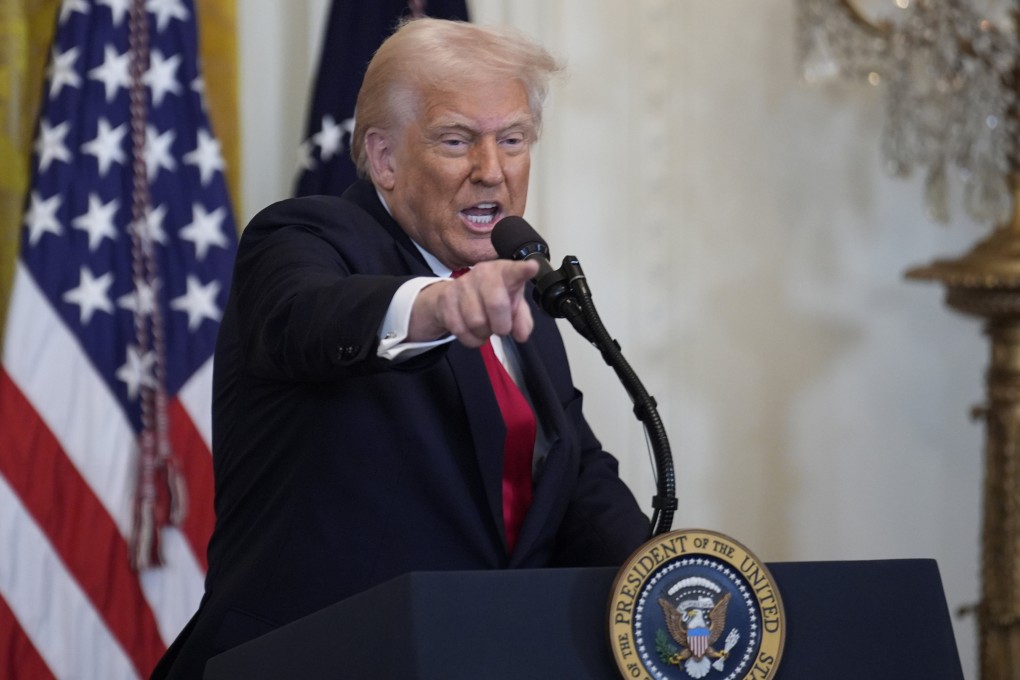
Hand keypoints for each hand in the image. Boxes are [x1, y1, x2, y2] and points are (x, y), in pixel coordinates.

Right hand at [409, 259, 539, 347]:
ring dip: (484, 333)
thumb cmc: (490, 298)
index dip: (523, 270)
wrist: (453, 297)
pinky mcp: (446, 299)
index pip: (515, 271)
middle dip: (501, 326)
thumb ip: (522, 320)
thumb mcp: (512, 307)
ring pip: (477, 322)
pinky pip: (461, 330)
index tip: (532, 267)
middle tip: (501, 329)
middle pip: (496, 304)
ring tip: (485, 327)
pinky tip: (473, 332)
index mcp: (504, 272)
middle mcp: (483, 273)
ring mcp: (462, 284)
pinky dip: (471, 339)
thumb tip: (521, 335)